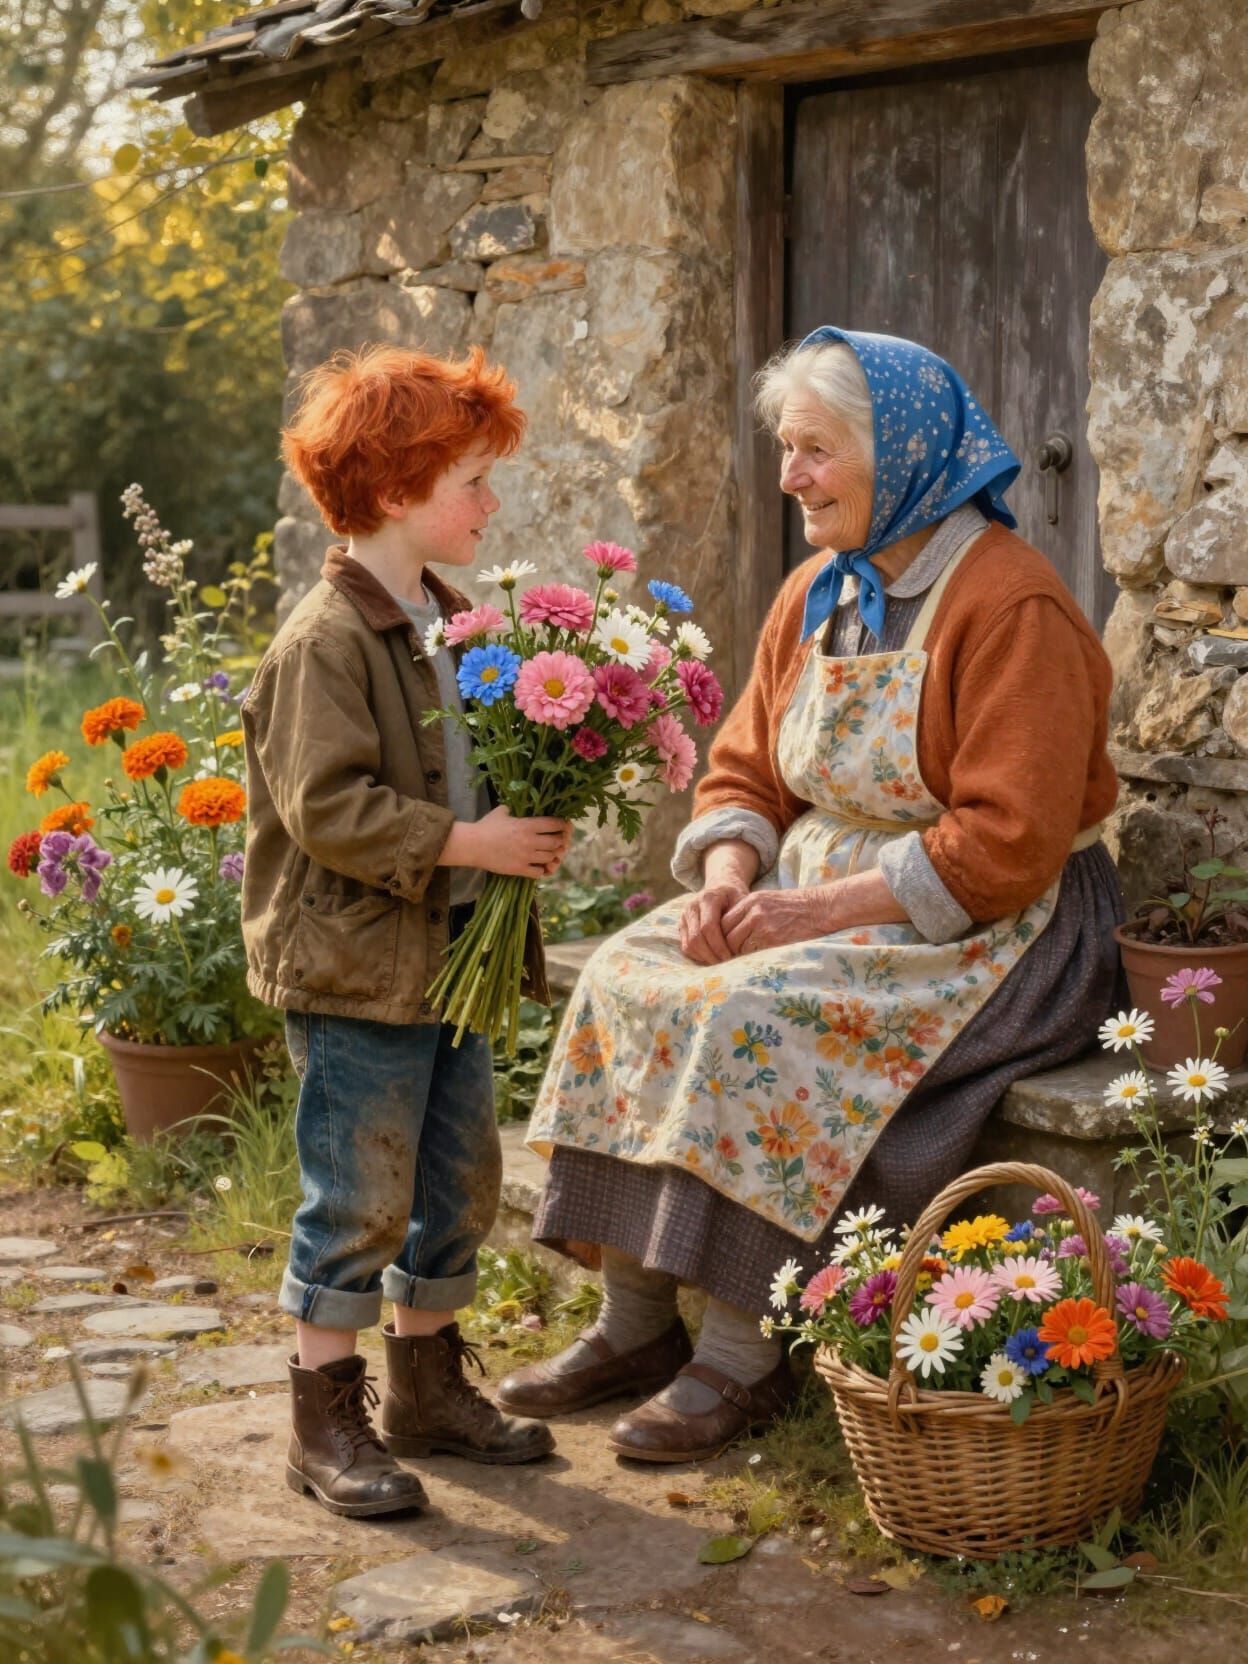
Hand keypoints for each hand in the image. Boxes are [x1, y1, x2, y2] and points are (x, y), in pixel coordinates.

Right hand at [443, 807, 572, 877]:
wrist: (472, 845)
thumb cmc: (486, 826)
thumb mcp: (502, 811)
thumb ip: (515, 808)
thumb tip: (521, 802)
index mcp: (527, 825)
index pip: (554, 824)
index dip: (562, 824)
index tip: (564, 825)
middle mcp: (530, 841)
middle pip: (556, 842)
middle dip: (560, 841)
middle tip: (558, 840)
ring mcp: (526, 856)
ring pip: (550, 857)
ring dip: (552, 855)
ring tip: (549, 853)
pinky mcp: (519, 869)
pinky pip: (539, 872)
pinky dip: (542, 869)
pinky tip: (538, 866)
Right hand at [678, 880, 749, 964]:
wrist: (721, 888)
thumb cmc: (736, 898)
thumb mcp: (743, 902)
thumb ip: (741, 919)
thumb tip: (745, 945)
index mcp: (707, 898)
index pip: (708, 927)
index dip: (719, 946)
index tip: (731, 957)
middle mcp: (692, 906)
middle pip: (696, 938)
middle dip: (711, 955)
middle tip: (726, 965)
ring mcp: (684, 916)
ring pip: (688, 945)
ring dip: (704, 958)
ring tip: (720, 964)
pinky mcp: (682, 925)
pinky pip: (686, 946)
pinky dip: (698, 956)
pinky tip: (712, 958)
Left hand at [721, 887, 831, 956]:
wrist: (822, 908)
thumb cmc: (798, 908)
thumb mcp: (769, 901)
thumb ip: (750, 913)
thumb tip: (735, 932)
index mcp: (751, 901)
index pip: (724, 922)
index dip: (723, 937)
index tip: (727, 947)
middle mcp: (753, 911)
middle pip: (727, 935)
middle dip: (728, 949)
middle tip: (732, 959)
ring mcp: (762, 925)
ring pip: (737, 946)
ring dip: (739, 956)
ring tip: (744, 962)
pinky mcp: (772, 939)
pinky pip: (752, 953)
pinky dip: (751, 959)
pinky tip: (757, 961)